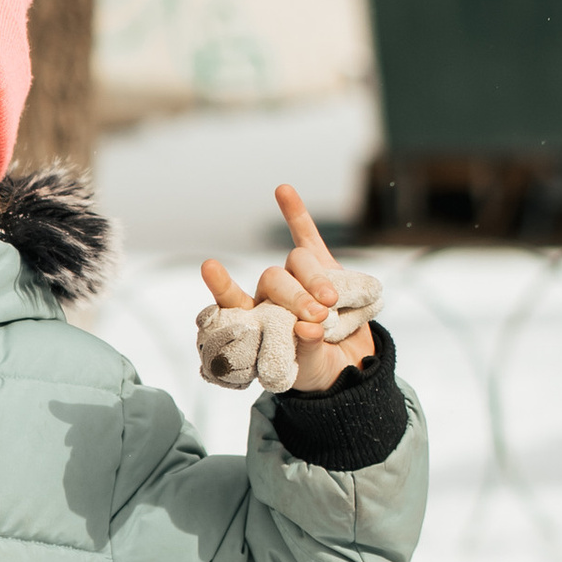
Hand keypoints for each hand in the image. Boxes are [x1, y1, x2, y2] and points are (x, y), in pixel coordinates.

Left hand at [198, 184, 375, 393]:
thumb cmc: (320, 371)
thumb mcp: (311, 370)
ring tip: (331, 304)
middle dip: (296, 297)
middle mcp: (272, 297)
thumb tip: (306, 328)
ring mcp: (299, 280)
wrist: (351, 365)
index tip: (210, 266)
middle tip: (316, 318)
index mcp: (258, 322)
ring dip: (316, 280)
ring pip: (301, 263)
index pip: (234, 302)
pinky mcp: (325, 268)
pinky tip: (282, 190)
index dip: (223, 285)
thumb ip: (306, 350)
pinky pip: (307, 236)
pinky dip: (296, 214)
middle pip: (276, 279)